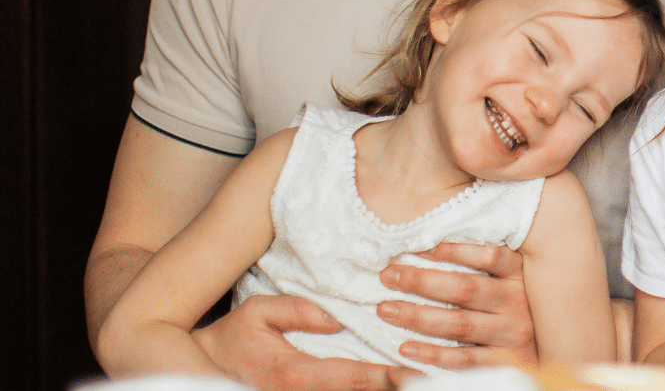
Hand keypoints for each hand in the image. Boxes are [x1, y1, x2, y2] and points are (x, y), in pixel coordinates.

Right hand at [193, 294, 418, 390]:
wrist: (203, 369)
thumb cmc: (234, 338)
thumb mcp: (258, 312)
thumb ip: (297, 311)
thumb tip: (335, 317)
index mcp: (295, 373)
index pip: (352, 377)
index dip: (386, 377)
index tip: (415, 372)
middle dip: (394, 388)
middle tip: (432, 380)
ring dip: (382, 390)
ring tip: (422, 381)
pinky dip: (366, 389)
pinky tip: (391, 382)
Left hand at [377, 242, 535, 369]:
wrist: (544, 351)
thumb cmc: (513, 309)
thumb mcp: (510, 280)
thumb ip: (483, 264)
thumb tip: (433, 242)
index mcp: (519, 277)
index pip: (488, 257)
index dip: (452, 250)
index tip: (415, 246)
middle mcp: (518, 304)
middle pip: (465, 289)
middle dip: (421, 281)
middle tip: (388, 276)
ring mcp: (511, 335)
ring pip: (459, 324)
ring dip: (418, 316)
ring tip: (386, 309)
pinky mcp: (502, 363)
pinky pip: (462, 360)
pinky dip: (432, 355)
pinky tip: (405, 348)